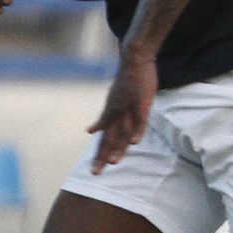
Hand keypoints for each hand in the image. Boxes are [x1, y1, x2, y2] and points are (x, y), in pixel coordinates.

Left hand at [87, 54, 156, 172]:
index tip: (94, 170)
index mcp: (110, 114)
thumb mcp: (112, 101)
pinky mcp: (141, 103)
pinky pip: (140, 120)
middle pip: (109, 139)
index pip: (103, 139)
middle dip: (102, 157)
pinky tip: (135, 143)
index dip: (98, 155)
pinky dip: (137, 131)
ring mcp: (128, 108)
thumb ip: (104, 118)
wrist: (133, 60)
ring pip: (123, 132)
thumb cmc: (125, 81)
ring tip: (112, 163)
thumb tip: (92, 131)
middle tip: (95, 173)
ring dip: (118, 147)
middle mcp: (116, 113)